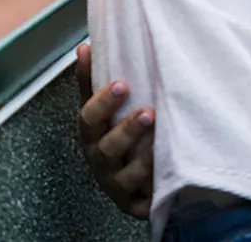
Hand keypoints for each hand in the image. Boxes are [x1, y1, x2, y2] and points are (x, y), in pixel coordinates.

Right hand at [75, 42, 154, 218]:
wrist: (131, 179)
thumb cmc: (115, 133)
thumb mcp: (103, 108)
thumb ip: (92, 80)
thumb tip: (85, 46)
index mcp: (91, 134)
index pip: (89, 118)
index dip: (103, 102)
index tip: (123, 84)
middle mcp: (100, 160)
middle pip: (107, 147)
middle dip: (127, 130)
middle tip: (148, 112)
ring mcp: (117, 184)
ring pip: (127, 175)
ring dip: (144, 158)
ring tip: (163, 142)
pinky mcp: (136, 204)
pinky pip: (145, 200)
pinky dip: (153, 188)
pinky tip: (166, 172)